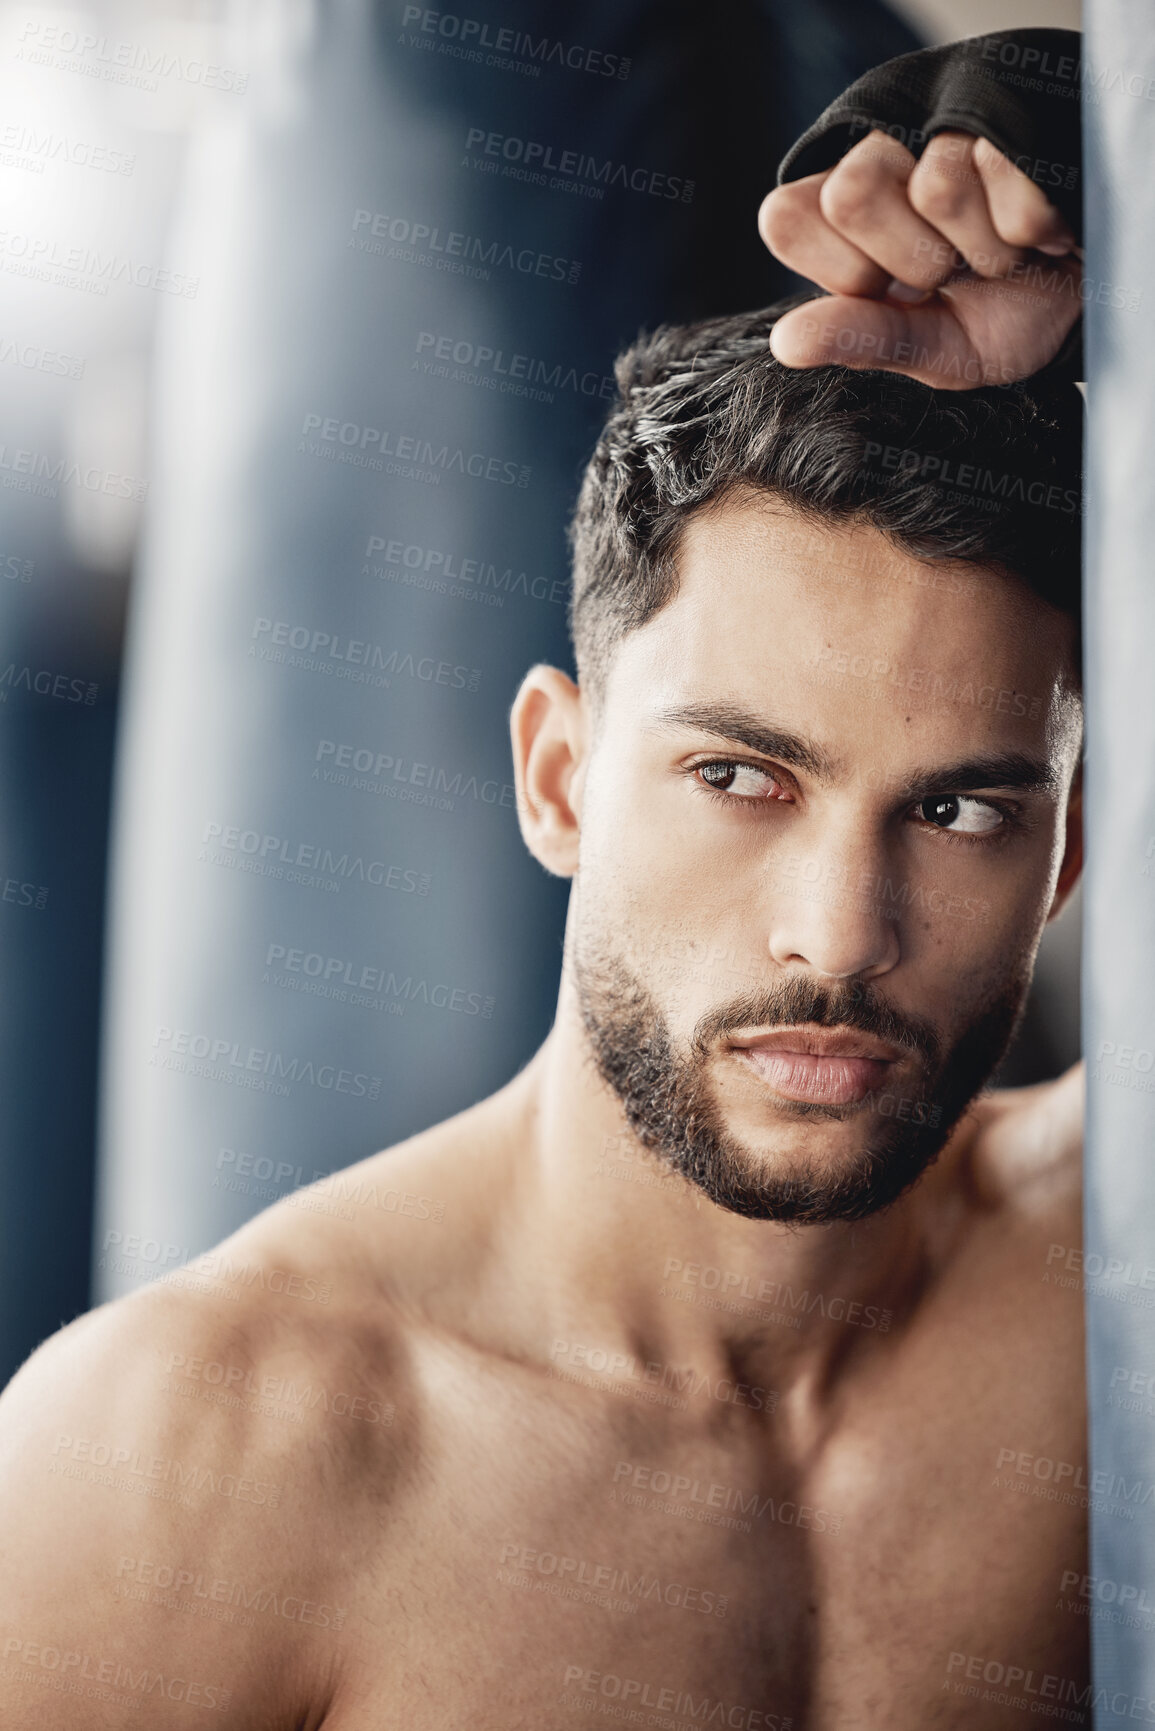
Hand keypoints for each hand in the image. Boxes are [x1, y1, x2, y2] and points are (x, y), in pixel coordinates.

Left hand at [758, 130, 1081, 388]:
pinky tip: (1034, 233)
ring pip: (936, 185)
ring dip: (980, 247)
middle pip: (851, 192)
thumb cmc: (996, 321)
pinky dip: (1027, 228)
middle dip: (912, 259)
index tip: (885, 294)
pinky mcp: (1011, 123)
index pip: (785, 217)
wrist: (1085, 306)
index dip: (840, 271)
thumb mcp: (930, 349)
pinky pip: (1004, 173)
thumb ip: (859, 339)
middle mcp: (881, 160)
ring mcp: (945, 134)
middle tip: (948, 274)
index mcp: (838, 218)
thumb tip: (785, 344)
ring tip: (997, 257)